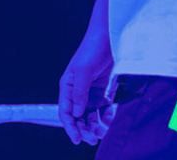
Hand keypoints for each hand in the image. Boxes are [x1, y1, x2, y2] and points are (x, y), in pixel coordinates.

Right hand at [57, 29, 115, 145]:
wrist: (110, 36)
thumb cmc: (92, 49)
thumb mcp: (83, 71)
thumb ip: (79, 93)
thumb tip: (76, 113)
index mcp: (67, 86)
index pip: (65, 111)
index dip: (70, 127)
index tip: (77, 139)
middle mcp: (77, 91)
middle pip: (78, 116)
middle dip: (84, 129)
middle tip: (94, 138)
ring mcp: (90, 91)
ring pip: (90, 114)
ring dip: (96, 124)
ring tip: (104, 130)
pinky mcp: (102, 90)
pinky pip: (103, 108)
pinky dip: (106, 115)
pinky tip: (111, 116)